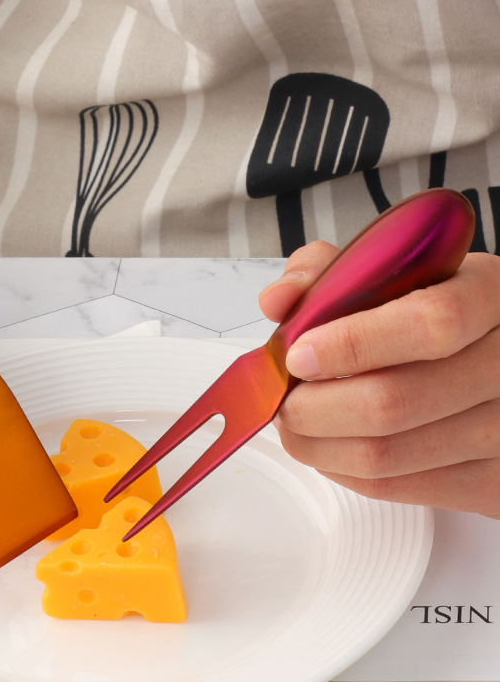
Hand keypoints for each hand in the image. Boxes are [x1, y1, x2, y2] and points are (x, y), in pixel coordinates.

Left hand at [259, 241, 499, 518]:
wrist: (493, 354)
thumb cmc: (432, 306)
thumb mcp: (392, 268)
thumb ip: (329, 272)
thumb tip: (279, 300)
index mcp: (489, 295)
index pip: (429, 324)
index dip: (352, 343)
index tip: (299, 354)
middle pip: (395, 401)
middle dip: (313, 406)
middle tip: (283, 398)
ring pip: (387, 455)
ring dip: (318, 444)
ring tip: (295, 421)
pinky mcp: (491, 482)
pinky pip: (398, 488)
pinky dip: (343, 470)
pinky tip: (329, 445)